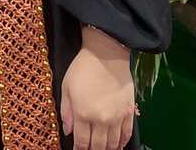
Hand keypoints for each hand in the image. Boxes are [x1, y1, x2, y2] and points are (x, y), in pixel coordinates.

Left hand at [61, 27, 135, 149]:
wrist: (106, 55)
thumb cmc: (82, 68)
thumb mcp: (66, 87)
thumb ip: (66, 112)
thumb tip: (68, 132)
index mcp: (83, 113)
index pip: (82, 141)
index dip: (79, 149)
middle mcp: (101, 119)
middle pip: (98, 146)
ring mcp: (117, 117)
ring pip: (113, 143)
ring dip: (107, 149)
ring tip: (102, 149)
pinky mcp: (129, 112)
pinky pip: (126, 134)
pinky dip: (122, 142)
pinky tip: (118, 145)